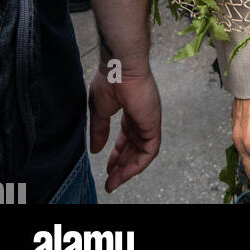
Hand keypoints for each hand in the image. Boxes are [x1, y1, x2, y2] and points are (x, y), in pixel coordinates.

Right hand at [88, 65, 161, 192]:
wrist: (120, 67)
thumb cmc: (110, 80)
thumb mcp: (100, 111)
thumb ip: (99, 131)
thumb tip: (96, 150)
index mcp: (130, 113)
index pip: (126, 139)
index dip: (117, 155)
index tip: (107, 169)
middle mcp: (141, 118)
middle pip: (134, 148)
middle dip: (122, 166)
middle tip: (111, 181)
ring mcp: (148, 121)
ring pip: (142, 153)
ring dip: (128, 170)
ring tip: (114, 182)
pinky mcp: (153, 124)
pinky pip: (149, 151)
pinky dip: (137, 164)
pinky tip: (124, 173)